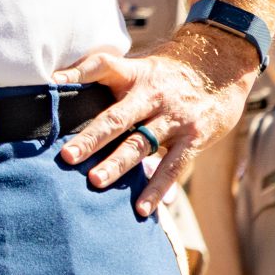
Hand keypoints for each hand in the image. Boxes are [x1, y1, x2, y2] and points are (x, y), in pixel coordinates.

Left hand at [55, 24, 259, 215]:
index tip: (53, 83)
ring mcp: (174, 118)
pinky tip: (141, 208)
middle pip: (117, 117)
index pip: (103, 66)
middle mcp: (152, 95)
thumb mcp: (139, 66)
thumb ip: (106, 78)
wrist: (221, 68)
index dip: (78, 72)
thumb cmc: (167, 75)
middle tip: (66, 156)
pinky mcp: (193, 138)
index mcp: (134, 75)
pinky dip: (157, 188)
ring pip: (141, 144)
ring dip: (118, 165)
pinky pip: (172, 166)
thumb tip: (59, 83)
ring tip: (95, 181)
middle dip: (91, 138)